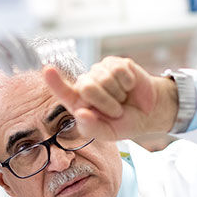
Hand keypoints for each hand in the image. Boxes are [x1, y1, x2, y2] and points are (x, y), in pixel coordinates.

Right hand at [0, 35, 39, 119]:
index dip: (27, 45)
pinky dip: (5, 61)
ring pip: (5, 38)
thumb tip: (27, 56)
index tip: (37, 62)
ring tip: (25, 70)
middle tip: (35, 67)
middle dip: (27, 50)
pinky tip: (10, 73)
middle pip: (11, 33)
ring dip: (20, 54)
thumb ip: (4, 56)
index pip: (12, 32)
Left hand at [43, 56, 177, 140]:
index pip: (62, 91)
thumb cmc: (123, 123)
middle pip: (87, 87)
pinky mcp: (115, 63)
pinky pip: (119, 71)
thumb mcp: (107, 134)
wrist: (148, 112)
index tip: (48, 70)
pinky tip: (129, 87)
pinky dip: (128, 83)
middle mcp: (85, 84)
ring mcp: (99, 71)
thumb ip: (91, 128)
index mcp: (78, 103)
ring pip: (104, 79)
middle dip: (105, 102)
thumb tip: (80, 113)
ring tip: (122, 99)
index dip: (55, 81)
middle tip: (115, 111)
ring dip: (118, 95)